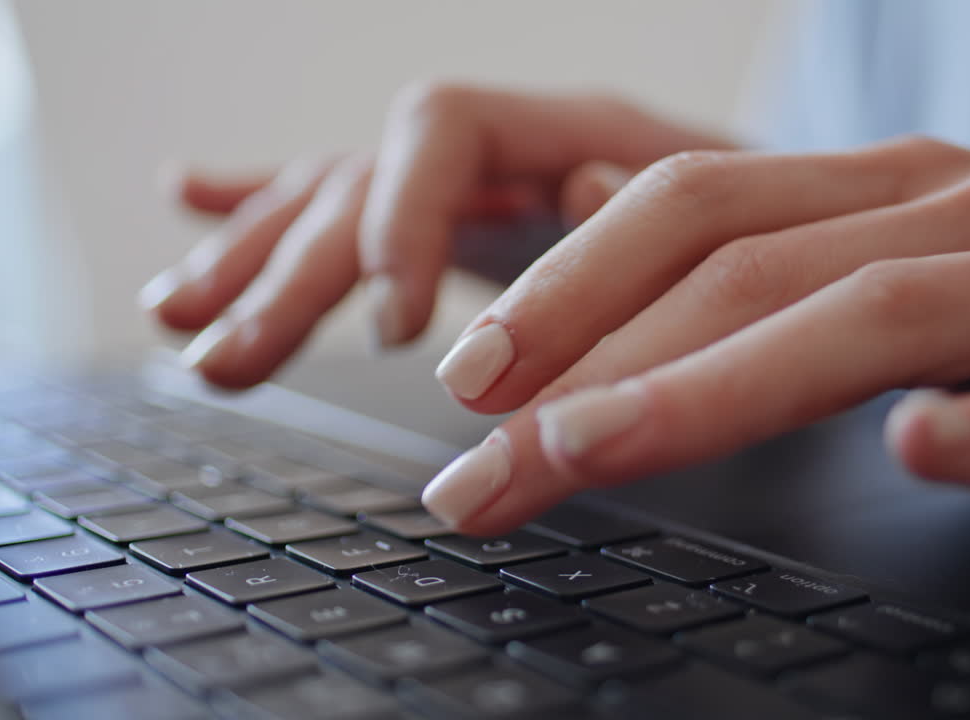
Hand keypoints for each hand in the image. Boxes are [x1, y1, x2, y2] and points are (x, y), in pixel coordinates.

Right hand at [140, 83, 733, 387]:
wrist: (792, 219)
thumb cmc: (775, 227)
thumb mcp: (744, 220)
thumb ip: (663, 209)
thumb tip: (574, 194)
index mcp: (574, 122)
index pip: (443, 129)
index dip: (402, 221)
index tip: (396, 334)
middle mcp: (505, 145)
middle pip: (364, 177)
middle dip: (291, 276)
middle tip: (226, 363)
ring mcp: (472, 182)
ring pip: (335, 198)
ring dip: (252, 260)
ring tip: (177, 317)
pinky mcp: (455, 218)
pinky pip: (345, 196)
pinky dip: (265, 200)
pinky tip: (196, 195)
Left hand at [421, 136, 969, 533]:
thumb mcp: (901, 257)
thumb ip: (771, 257)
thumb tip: (606, 244)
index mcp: (881, 190)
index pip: (691, 211)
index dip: (567, 283)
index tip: (465, 374)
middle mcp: (960, 210)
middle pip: (746, 267)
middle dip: (592, 359)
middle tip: (480, 454)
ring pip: (877, 319)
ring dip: (722, 385)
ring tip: (597, 445)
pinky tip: (921, 450)